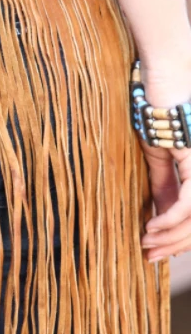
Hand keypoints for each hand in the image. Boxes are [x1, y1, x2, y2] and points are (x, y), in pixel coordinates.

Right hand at [137, 61, 190, 261]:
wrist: (164, 77)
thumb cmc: (161, 107)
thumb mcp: (160, 154)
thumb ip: (164, 183)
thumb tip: (159, 212)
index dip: (180, 237)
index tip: (157, 249)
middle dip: (175, 244)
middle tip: (150, 255)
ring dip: (170, 237)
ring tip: (147, 244)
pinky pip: (188, 204)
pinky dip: (168, 220)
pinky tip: (151, 228)